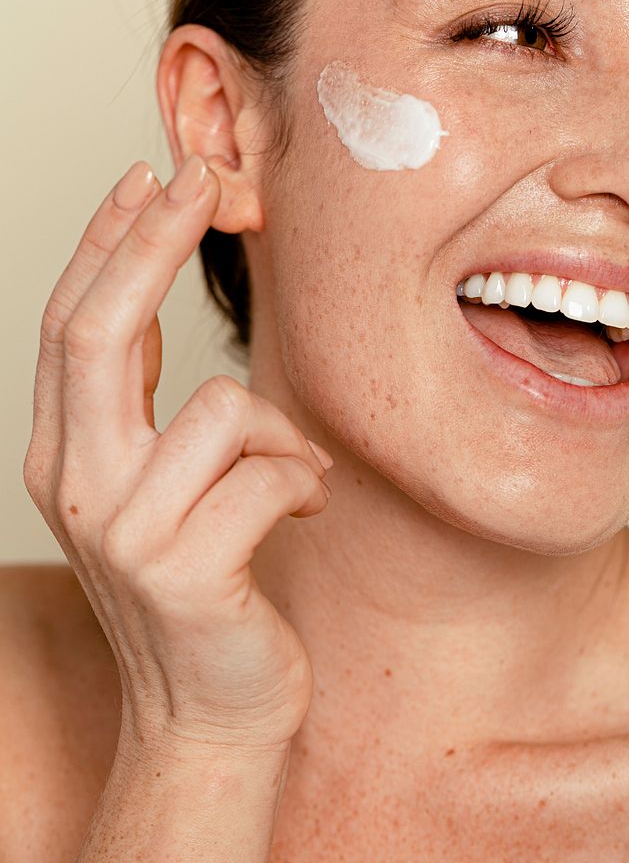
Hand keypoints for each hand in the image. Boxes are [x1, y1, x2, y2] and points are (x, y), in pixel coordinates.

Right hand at [23, 155, 332, 756]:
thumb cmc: (200, 584)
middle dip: (153, 241)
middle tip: (201, 175)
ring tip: (289, 478)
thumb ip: (147, 400)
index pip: (74, 324)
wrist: (209, 712)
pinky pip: (269, 476)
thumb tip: (155, 292)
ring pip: (220, 409)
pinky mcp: (184, 570)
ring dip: (278, 433)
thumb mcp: (154, 485)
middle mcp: (77, 484)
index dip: (109, 243)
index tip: (151, 176)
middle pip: (100, 332)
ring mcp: (123, 530)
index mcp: (68, 455)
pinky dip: (301, 482)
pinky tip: (299, 512)